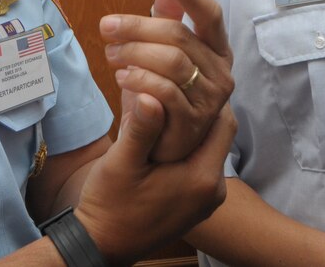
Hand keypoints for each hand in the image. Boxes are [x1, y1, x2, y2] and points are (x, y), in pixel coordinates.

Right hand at [75, 92, 235, 262]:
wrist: (100, 246)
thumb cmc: (109, 205)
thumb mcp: (121, 163)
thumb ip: (141, 127)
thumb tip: (152, 94)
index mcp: (202, 179)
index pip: (223, 123)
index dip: (208, 96)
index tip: (189, 77)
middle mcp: (212, 191)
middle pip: (219, 136)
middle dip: (202, 110)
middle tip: (181, 86)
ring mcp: (204, 201)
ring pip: (210, 149)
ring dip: (195, 128)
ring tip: (172, 105)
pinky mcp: (193, 204)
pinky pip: (200, 166)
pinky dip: (189, 147)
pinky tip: (166, 134)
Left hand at [100, 0, 233, 161]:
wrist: (156, 145)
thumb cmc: (161, 91)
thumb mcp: (162, 49)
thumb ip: (170, 14)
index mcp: (217, 49)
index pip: (210, 16)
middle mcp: (222, 72)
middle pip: (179, 37)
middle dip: (138, 27)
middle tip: (107, 27)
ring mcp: (211, 100)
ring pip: (172, 62)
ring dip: (135, 53)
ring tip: (111, 55)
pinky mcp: (194, 123)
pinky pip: (165, 92)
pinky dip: (140, 80)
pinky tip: (122, 77)